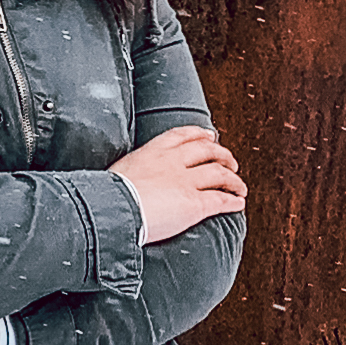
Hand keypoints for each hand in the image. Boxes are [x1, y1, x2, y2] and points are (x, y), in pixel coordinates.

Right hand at [109, 125, 247, 243]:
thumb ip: (131, 171)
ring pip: (219, 174)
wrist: (111, 210)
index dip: (199, 134)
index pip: (182, 135)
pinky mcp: (194, 204)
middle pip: (207, 151)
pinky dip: (233, 201)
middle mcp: (173, 162)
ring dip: (234, 180)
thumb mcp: (117, 172)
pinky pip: (220, 200)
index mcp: (153, 151)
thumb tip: (123, 182)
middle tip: (230, 162)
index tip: (209, 136)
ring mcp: (186, 182)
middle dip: (223, 155)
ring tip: (240, 186)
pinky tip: (239, 204)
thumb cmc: (105, 196)